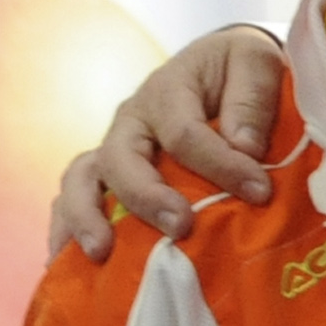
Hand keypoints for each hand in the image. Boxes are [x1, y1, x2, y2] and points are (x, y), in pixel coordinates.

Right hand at [48, 26, 289, 257]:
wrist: (221, 66)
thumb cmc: (238, 67)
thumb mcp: (255, 62)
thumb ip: (251, 99)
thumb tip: (244, 147)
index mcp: (168, 89)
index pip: (184, 132)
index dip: (220, 164)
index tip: (260, 191)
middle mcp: (131, 121)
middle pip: (121, 159)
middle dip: (147, 196)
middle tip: (181, 227)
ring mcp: (114, 149)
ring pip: (82, 179)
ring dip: (86, 216)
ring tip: (100, 253)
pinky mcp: (109, 175)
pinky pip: (73, 200)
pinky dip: (65, 229)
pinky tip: (66, 264)